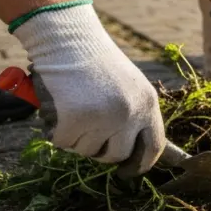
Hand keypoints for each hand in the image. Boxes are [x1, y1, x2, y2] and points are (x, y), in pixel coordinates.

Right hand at [12, 3, 165, 175]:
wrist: (67, 38)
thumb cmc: (92, 60)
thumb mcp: (126, 85)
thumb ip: (132, 113)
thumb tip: (127, 151)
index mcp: (147, 103)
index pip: (154, 146)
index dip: (142, 163)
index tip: (130, 172)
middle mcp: (130, 113)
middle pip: (117, 155)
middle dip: (100, 151)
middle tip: (87, 131)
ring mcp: (104, 118)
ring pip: (86, 151)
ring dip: (76, 136)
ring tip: (73, 105)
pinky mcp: (76, 120)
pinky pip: (63, 143)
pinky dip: (56, 130)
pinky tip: (60, 106)